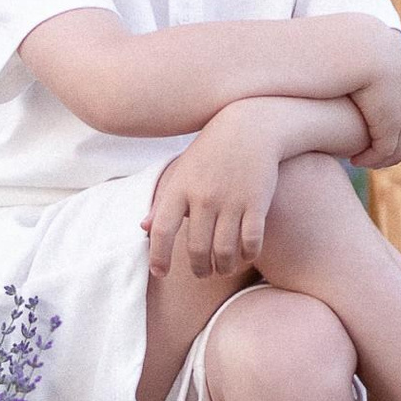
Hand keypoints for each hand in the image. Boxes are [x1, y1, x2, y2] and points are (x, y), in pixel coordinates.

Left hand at [144, 102, 287, 283]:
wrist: (251, 127)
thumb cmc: (211, 151)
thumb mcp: (182, 170)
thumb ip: (163, 201)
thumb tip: (144, 228)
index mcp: (179, 188)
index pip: (162, 230)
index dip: (158, 257)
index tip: (160, 273)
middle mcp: (203, 197)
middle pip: (196, 249)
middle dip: (199, 269)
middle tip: (202, 273)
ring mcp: (231, 200)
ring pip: (224, 252)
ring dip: (223, 267)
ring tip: (223, 268)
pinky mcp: (257, 202)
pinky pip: (251, 242)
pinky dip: (248, 255)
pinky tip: (246, 255)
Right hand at [351, 35, 400, 172]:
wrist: (355, 46)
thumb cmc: (351, 45)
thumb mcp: (365, 51)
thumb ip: (371, 58)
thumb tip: (369, 60)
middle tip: (380, 157)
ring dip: (385, 158)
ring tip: (365, 161)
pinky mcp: (390, 123)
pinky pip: (385, 150)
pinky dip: (372, 159)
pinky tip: (356, 159)